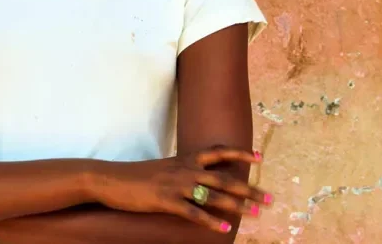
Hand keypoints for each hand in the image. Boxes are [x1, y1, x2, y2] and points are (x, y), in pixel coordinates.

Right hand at [95, 148, 271, 232]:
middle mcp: (185, 170)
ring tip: (255, 214)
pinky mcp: (166, 201)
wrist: (111, 179)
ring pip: (213, 195)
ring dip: (237, 205)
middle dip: (249, 189)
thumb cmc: (136, 175)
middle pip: (224, 178)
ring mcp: (176, 185)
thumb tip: (200, 178)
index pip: (218, 152)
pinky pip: (193, 212)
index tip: (259, 157)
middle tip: (270, 198)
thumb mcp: (163, 167)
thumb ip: (183, 171)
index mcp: (184, 160)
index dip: (239, 154)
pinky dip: (211, 222)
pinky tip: (224, 229)